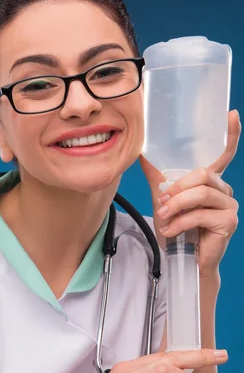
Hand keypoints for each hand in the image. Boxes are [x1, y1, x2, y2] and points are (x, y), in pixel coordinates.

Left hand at [140, 110, 240, 276]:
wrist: (182, 258)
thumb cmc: (177, 227)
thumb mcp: (164, 197)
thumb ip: (158, 176)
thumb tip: (141, 151)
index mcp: (211, 180)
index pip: (224, 153)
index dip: (230, 135)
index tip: (232, 114)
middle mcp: (224, 190)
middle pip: (203, 174)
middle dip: (178, 187)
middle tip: (162, 201)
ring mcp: (229, 206)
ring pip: (201, 194)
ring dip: (176, 205)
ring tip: (163, 216)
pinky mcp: (228, 222)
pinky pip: (200, 215)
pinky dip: (180, 223)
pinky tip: (170, 230)